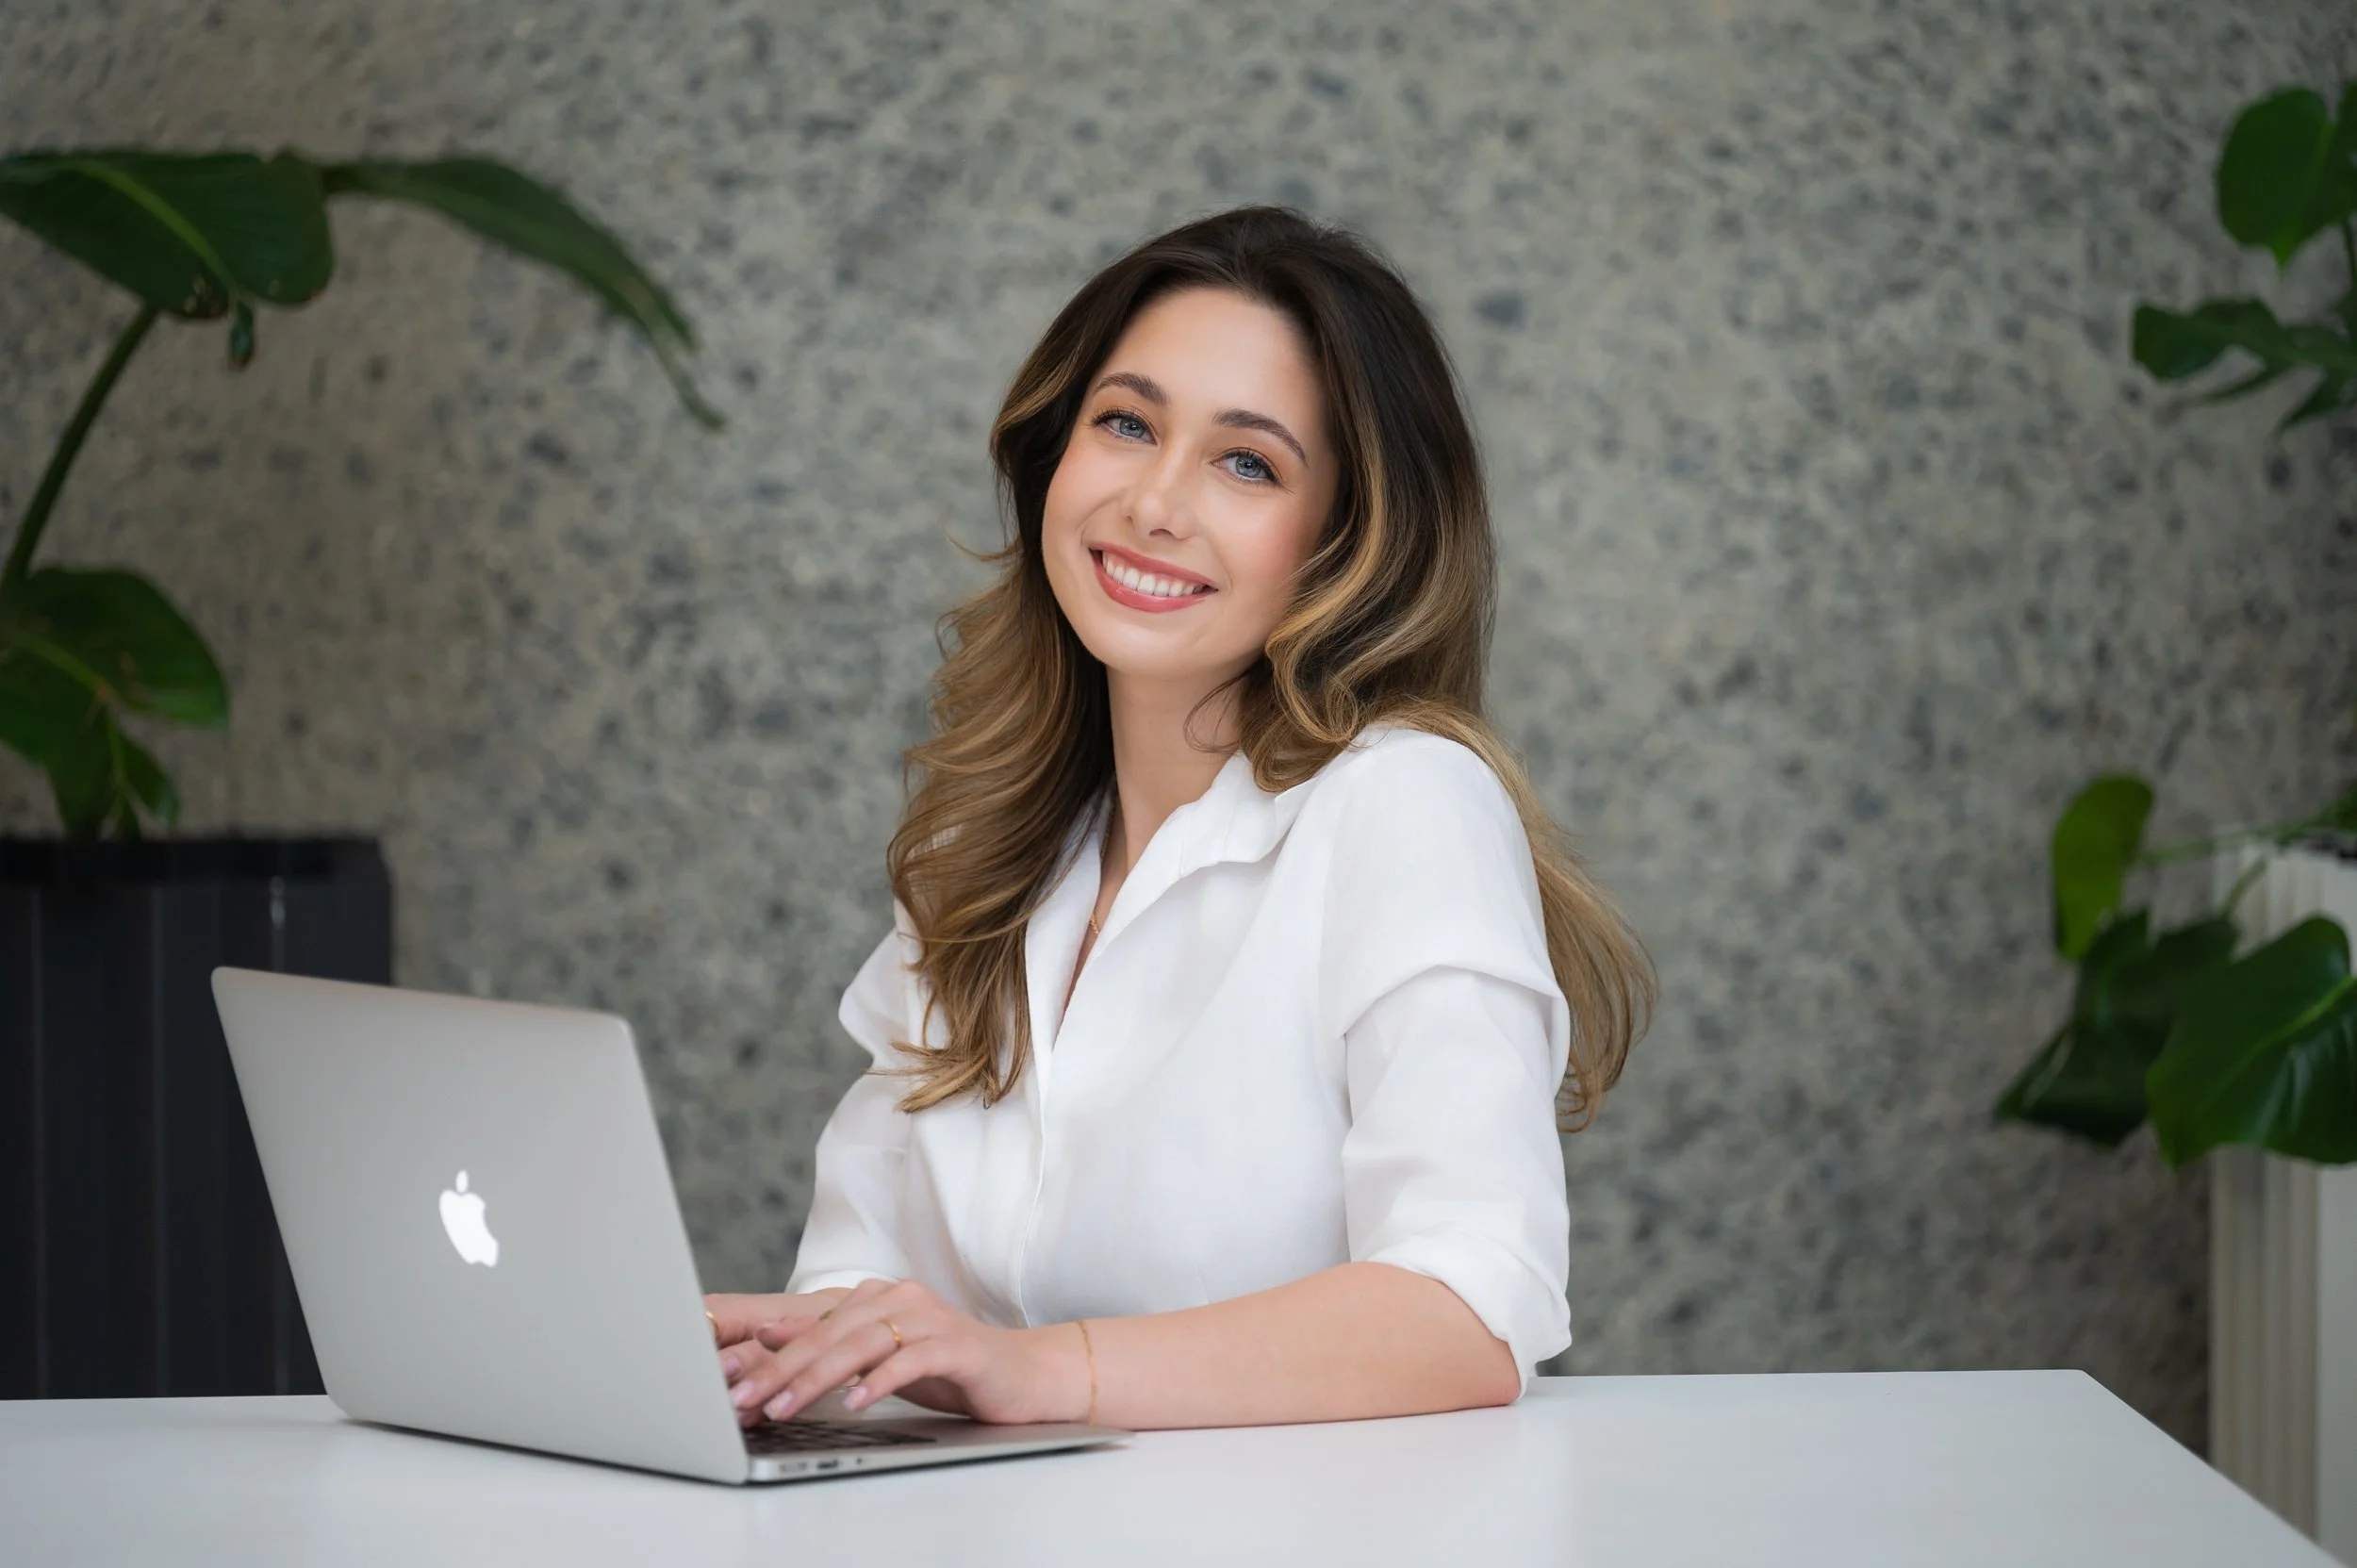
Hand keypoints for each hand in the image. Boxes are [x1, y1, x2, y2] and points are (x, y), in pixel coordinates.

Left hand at [729, 1278, 1088, 1426]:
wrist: (1021, 1375)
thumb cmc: (946, 1368)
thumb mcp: (878, 1357)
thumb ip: (829, 1345)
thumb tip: (767, 1336)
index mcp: (876, 1298)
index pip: (811, 1326)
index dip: (766, 1354)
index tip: (725, 1380)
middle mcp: (900, 1299)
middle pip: (829, 1333)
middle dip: (780, 1369)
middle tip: (743, 1400)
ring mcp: (930, 1319)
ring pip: (862, 1344)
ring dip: (818, 1378)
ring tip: (784, 1406)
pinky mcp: (957, 1346)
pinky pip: (911, 1360)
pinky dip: (880, 1380)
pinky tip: (857, 1402)